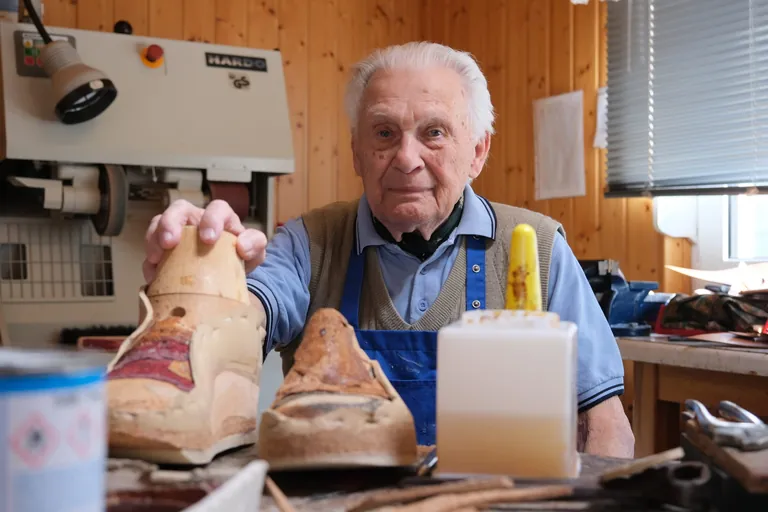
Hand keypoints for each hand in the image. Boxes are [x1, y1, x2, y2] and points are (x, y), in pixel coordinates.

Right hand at [143, 199, 267, 282]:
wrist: (228, 275)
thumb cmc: (241, 256)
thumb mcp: (255, 250)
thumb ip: (255, 243)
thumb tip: (242, 247)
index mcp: (220, 218)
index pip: (217, 208)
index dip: (211, 219)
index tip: (208, 239)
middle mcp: (195, 220)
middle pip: (179, 209)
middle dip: (171, 223)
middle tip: (170, 242)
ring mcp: (177, 232)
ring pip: (159, 224)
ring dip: (154, 239)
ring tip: (155, 258)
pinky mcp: (164, 250)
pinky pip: (151, 251)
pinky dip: (149, 262)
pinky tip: (153, 275)